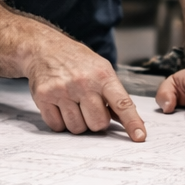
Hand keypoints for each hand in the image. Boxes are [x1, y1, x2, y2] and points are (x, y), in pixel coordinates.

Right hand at [25, 39, 146, 141]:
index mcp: (102, 76)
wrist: (45, 48)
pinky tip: (60, 105)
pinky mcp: (44, 97)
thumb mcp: (101, 69)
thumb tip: (129, 120)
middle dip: (96, 120)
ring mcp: (62, 90)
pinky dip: (60, 121)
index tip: (140, 136)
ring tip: (73, 104)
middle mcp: (83, 83)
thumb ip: (114, 94)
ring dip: (77, 122)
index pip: (122, 103)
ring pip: (77, 128)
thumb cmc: (77, 61)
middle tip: (89, 106)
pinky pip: (57, 126)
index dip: (132, 122)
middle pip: (98, 123)